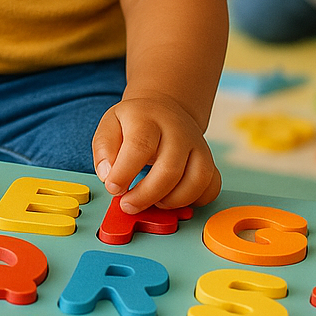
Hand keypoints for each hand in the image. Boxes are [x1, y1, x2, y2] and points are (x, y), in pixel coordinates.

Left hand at [92, 92, 221, 213]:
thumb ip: (104, 149)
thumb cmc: (134, 123)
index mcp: (148, 118)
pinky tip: (175, 199)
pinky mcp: (209, 161)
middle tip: (128, 205)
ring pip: (196, 180)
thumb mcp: (110, 125)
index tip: (113, 188)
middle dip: (146, 195)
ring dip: (172, 201)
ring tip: (152, 202)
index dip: (125, 172)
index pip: (139, 146)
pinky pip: (211, 186)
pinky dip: (195, 201)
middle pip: (170, 168)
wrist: (164, 109)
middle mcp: (177, 131)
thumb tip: (107, 176)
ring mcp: (198, 145)